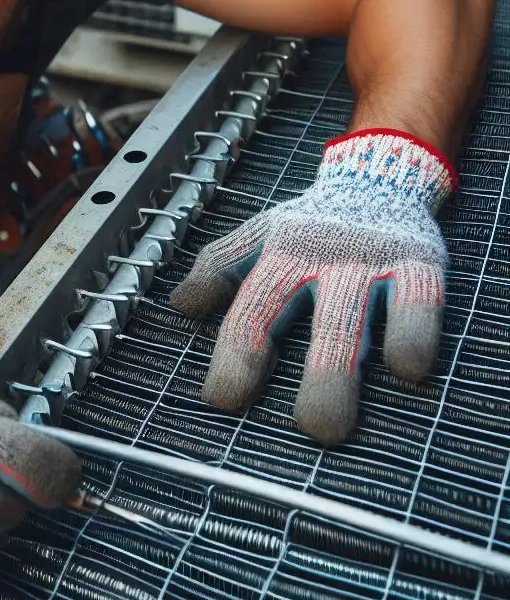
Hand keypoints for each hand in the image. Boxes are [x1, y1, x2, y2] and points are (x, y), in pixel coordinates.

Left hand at [170, 130, 453, 445]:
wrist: (379, 175)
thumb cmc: (312, 222)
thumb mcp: (259, 235)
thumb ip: (219, 267)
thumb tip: (180, 305)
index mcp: (278, 253)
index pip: (250, 308)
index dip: (234, 356)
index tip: (221, 399)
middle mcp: (319, 255)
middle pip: (292, 312)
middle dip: (284, 368)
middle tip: (287, 423)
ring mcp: (368, 259)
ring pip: (349, 316)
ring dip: (337, 370)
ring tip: (331, 425)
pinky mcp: (419, 261)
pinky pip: (419, 299)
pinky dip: (412, 332)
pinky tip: (407, 371)